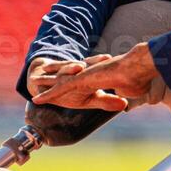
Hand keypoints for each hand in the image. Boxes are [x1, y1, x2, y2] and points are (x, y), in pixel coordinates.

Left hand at [31, 43, 162, 111]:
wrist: (137, 67)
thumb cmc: (137, 78)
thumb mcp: (129, 90)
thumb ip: (123, 95)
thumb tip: (123, 103)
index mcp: (99, 76)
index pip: (81, 81)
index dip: (71, 84)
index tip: (62, 87)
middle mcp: (88, 74)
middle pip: (66, 78)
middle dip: (52, 81)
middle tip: (39, 82)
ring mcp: (83, 76)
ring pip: (59, 82)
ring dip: (46, 86)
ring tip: (33, 88)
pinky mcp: (80, 80)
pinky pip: (59, 89)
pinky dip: (48, 95)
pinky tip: (36, 99)